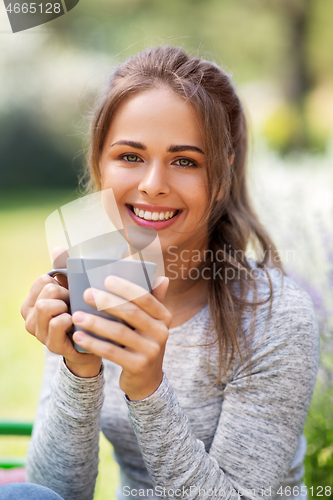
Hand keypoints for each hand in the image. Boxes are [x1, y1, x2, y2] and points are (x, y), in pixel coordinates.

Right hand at [20, 248, 101, 377]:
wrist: (92, 344)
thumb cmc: (79, 313)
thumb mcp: (71, 290)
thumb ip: (63, 270)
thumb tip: (58, 247)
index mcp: (31, 303)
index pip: (42, 280)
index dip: (60, 283)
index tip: (68, 293)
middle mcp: (30, 318)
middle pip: (47, 290)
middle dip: (66, 293)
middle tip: (74, 305)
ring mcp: (39, 333)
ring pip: (47, 306)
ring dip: (66, 306)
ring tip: (74, 314)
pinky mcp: (52, 345)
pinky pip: (57, 323)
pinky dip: (69, 319)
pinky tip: (75, 322)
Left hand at [71, 275, 170, 399]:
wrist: (147, 379)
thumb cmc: (142, 342)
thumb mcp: (150, 323)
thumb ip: (152, 301)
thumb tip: (161, 278)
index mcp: (164, 317)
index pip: (145, 298)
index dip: (126, 287)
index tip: (106, 279)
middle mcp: (161, 333)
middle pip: (132, 313)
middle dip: (107, 301)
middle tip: (86, 293)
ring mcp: (151, 351)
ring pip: (119, 332)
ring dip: (95, 322)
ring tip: (76, 316)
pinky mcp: (138, 366)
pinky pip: (111, 351)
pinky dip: (93, 343)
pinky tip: (78, 337)